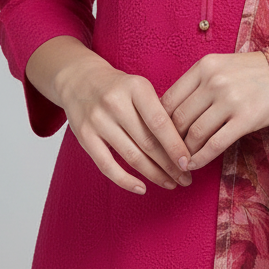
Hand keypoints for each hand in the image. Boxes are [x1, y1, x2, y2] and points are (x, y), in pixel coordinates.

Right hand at [56, 52, 195, 194]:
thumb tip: (184, 146)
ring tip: (170, 184)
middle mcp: (115, 103)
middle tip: (186, 179)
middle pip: (148, 142)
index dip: (176, 146)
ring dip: (154, 175)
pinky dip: (126, 181)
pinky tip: (142, 188)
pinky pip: (107, 165)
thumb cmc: (120, 88)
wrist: (80, 79)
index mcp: (136, 87)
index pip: (160, 122)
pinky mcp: (84, 136)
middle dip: (170, 165)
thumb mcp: (140, 88)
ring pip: (131, 156)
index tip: (189, 163)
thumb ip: (159, 111)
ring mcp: (98, 120)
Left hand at [159, 51, 268, 170]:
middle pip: (179, 118)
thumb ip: (196, 83)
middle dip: (169, 141)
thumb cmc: (250, 72)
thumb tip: (168, 111)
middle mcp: (214, 81)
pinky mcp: (245, 119)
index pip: (169, 98)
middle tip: (166, 154)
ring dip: (184, 152)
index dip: (159, 122)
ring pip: (194, 133)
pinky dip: (200, 158)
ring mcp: (230, 100)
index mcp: (204, 66)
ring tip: (181, 162)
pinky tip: (195, 165)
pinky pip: (215, 144)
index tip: (158, 136)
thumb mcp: (220, 66)